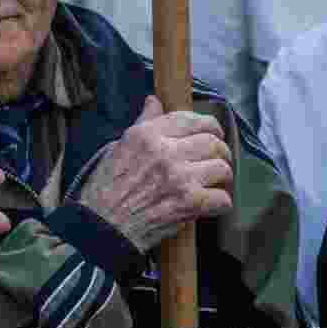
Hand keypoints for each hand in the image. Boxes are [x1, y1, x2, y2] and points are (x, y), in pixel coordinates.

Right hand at [77, 96, 232, 252]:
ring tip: (213, 183)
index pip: (191, 119)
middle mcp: (165, 151)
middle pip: (213, 142)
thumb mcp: (120, 147)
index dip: (208, 126)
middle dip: (220, 152)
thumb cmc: (107, 187)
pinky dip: (219, 203)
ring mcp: (179, 177)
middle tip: (216, 161)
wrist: (103, 225)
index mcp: (146, 135)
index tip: (211, 133)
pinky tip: (208, 204)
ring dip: (222, 178)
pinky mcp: (189, 203)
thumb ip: (143, 124)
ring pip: (222, 168)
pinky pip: (223, 198)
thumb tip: (154, 101)